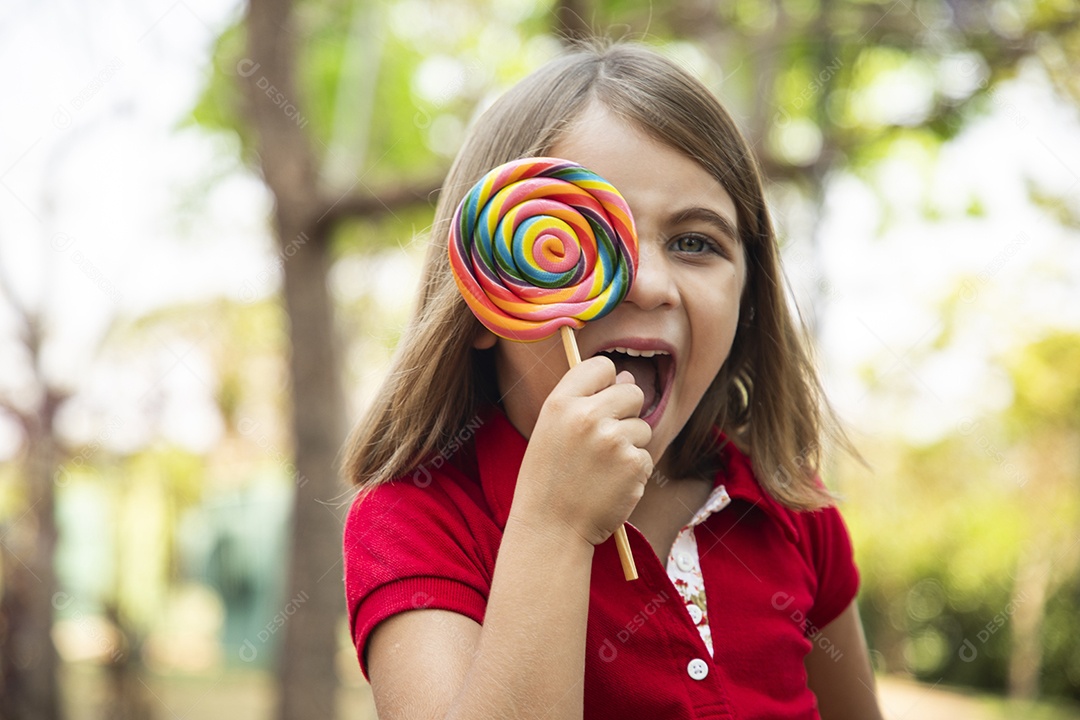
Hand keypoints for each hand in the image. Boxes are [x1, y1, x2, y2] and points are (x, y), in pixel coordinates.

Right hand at [511, 355, 652, 546]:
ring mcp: (614, 440)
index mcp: (561, 403)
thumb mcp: (551, 430)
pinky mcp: (634, 465)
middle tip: (605, 439)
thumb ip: (585, 400)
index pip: (601, 366)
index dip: (606, 381)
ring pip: (642, 427)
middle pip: (632, 391)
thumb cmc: (549, 479)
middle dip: (626, 412)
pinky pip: (646, 456)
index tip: (601, 399)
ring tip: (602, 468)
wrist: (551, 528)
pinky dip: (634, 471)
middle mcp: (588, 416)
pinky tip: (610, 484)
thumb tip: (628, 377)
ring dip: (630, 445)